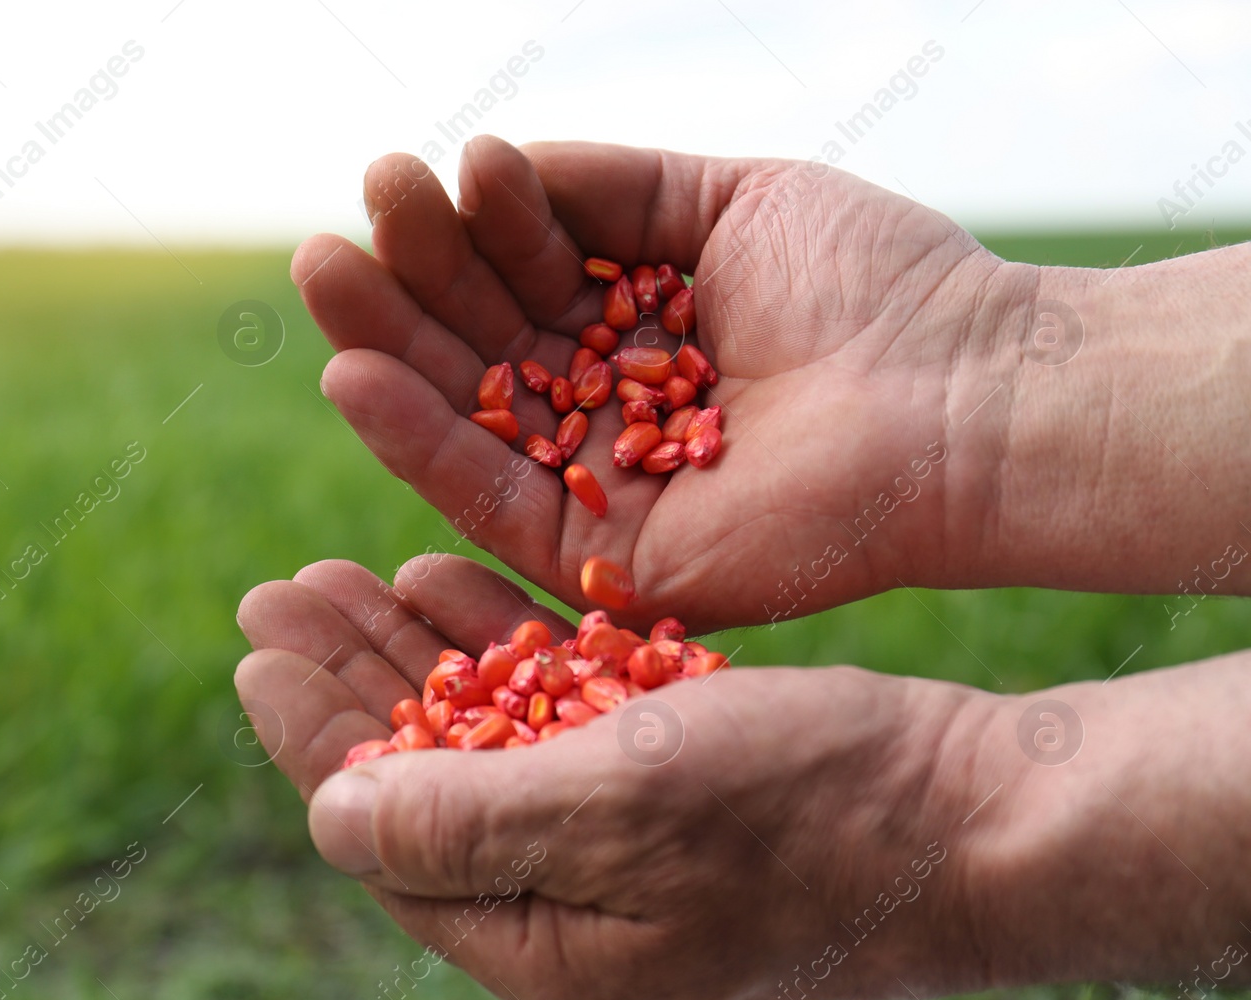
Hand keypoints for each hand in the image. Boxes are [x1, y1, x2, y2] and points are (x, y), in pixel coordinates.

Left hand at [235, 554, 1004, 999]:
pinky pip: (550, 716)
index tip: (255, 645)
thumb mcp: (625, 809)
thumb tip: (328, 815)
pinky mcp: (663, 786)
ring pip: (478, 736)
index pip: (385, 834)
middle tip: (278, 590)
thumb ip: (465, 818)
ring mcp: (616, 847)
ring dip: (413, 652)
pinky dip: (500, 650)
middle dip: (349, 679)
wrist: (978, 813)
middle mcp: (568, 908)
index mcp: (541, 945)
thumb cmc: (814, 811)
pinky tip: (447, 586)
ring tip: (343, 575)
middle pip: (419, 779)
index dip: (314, 734)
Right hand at [291, 136, 1038, 631]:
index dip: (468, 231)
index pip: (522, 280)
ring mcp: (599, 487)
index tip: (427, 171)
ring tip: (321, 274)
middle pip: (478, 348)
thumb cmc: (868, 285)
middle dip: (408, 285)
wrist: (956, 394)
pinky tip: (356, 377)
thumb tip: (493, 164)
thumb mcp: (723, 199)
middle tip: (341, 226)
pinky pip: (490, 500)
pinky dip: (420, 443)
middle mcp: (607, 410)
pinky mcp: (600, 558)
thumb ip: (606, 188)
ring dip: (388, 350)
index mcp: (636, 328)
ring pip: (466, 418)